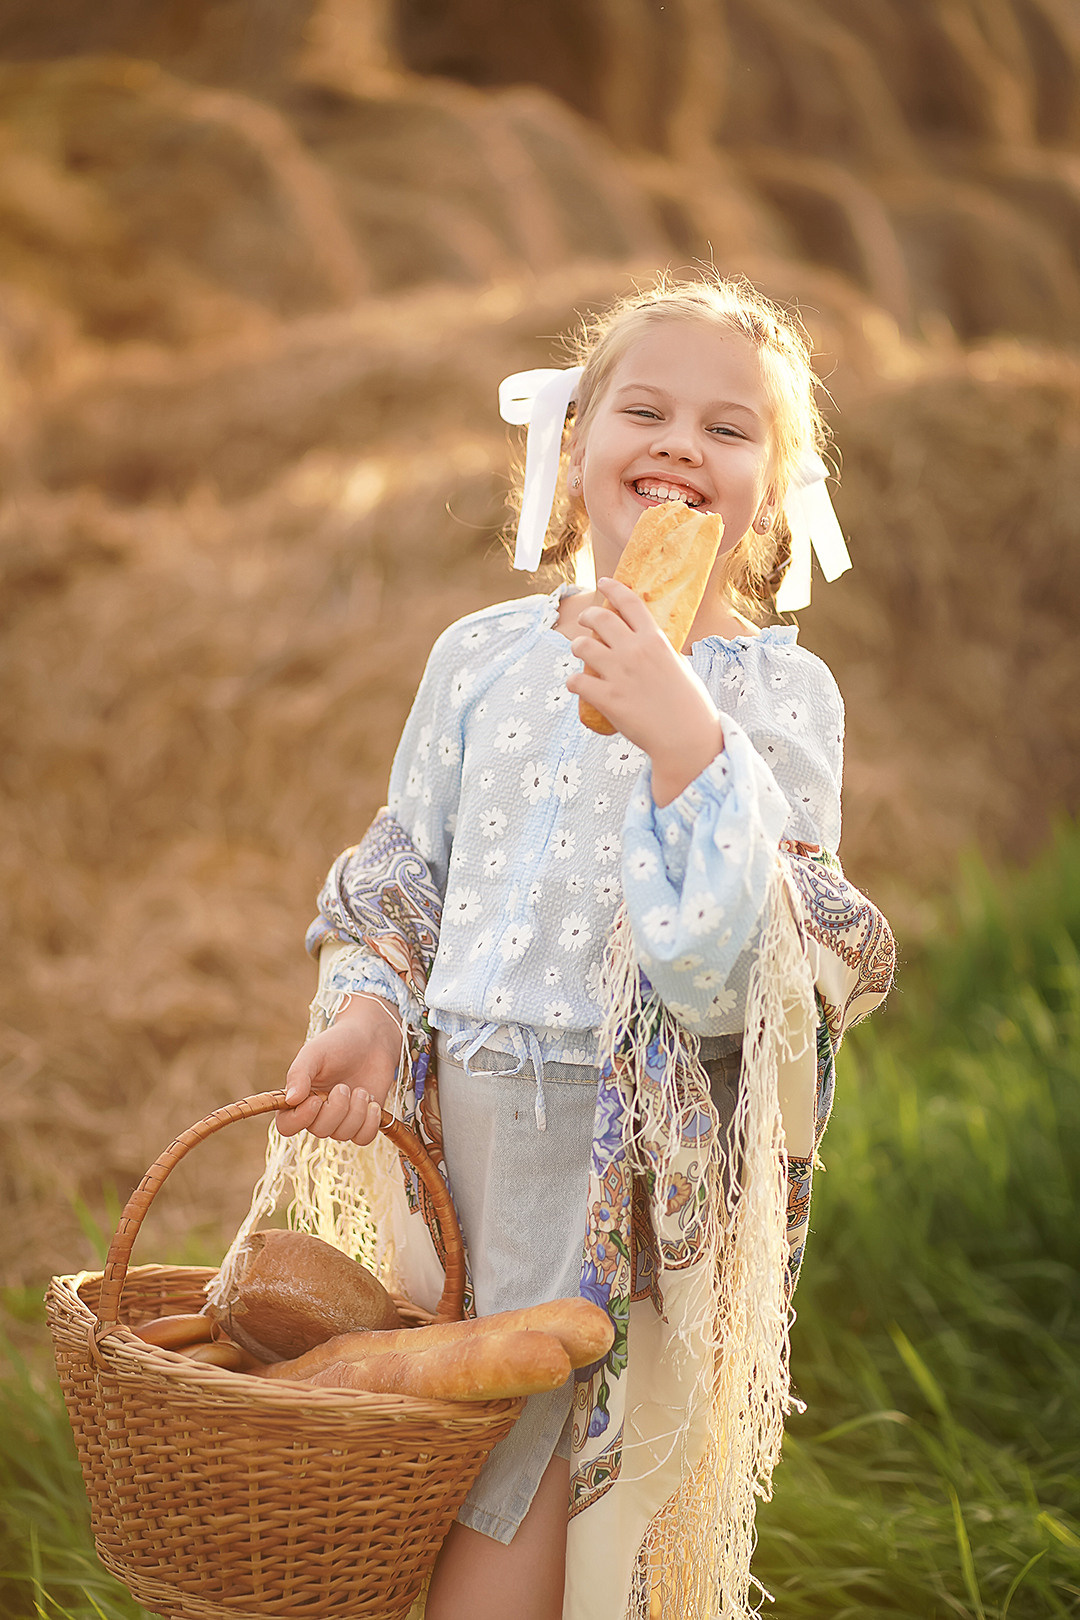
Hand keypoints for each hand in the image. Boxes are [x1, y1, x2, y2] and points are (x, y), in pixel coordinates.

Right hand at [277, 994, 401, 1147]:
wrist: (372, 1040)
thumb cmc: (339, 1043)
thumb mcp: (315, 1053)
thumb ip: (299, 1074)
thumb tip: (291, 1099)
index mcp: (300, 1097)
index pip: (287, 1125)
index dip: (300, 1119)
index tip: (317, 1099)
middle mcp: (318, 1112)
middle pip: (319, 1131)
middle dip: (336, 1109)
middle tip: (344, 1086)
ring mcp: (341, 1119)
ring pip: (343, 1135)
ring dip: (356, 1112)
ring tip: (361, 1090)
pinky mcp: (363, 1121)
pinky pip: (363, 1138)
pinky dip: (370, 1123)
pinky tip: (372, 1103)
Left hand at [567, 577, 723, 806]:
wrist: (686, 738)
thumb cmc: (690, 706)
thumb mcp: (680, 667)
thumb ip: (661, 654)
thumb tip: (651, 649)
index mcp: (655, 641)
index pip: (630, 602)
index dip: (613, 588)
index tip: (603, 582)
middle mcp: (634, 651)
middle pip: (600, 620)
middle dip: (588, 617)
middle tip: (585, 621)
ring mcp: (618, 674)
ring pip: (582, 647)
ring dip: (577, 647)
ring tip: (579, 652)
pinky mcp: (607, 698)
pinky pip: (576, 682)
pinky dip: (573, 682)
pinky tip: (576, 685)